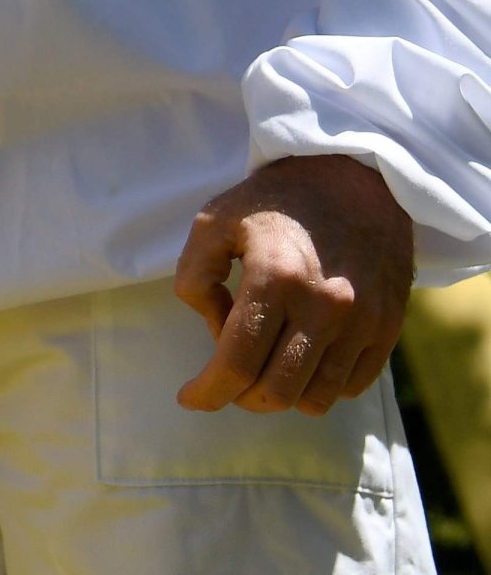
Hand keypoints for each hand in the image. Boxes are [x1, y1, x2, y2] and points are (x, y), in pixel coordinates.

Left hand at [174, 153, 412, 415]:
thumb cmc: (276, 199)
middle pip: (276, 390)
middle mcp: (324, 307)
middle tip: (225, 381)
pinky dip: (319, 387)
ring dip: (281, 396)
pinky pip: (351, 385)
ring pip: (316, 398)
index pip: (237, 362)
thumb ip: (195, 277)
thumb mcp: (213, 221)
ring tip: (262, 372)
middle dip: (241, 397)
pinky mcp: (387, 328)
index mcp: (275, 278)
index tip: (190, 398)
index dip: (209, 391)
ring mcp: (362, 321)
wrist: (354, 179)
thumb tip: (212, 331)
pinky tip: (300, 362)